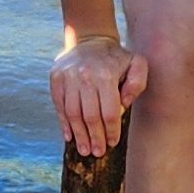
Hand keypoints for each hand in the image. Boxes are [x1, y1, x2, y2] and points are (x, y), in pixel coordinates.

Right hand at [51, 31, 149, 155]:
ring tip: (85, 149)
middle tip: (97, 152)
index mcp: (106, 75)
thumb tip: (123, 104)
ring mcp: (67, 77)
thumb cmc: (116, 58)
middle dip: (95, 137)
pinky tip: (70, 136)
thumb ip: (137, 83)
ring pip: (73, 113)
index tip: (112, 143)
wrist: (89, 40)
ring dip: (79, 135)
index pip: (109, 112)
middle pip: (90, 116)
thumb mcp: (136, 64)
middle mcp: (84, 76)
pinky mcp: (56, 78)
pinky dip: (64, 123)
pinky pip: (59, 105)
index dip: (111, 130)